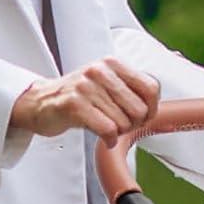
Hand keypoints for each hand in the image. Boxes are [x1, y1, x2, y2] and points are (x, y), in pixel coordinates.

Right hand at [9, 59, 159, 141]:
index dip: (151, 110)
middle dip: (133, 124)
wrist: (41, 102)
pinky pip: (108, 130)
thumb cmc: (80, 97)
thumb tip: (161, 94)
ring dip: (117, 132)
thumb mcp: (107, 84)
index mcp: (112, 64)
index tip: (140, 116)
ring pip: (124, 123)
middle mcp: (100, 70)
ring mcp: (86, 86)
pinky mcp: (75, 104)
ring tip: (103, 125)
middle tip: (117, 123)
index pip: (151, 89)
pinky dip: (108, 139)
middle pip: (140, 110)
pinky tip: (102, 137)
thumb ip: (133, 89)